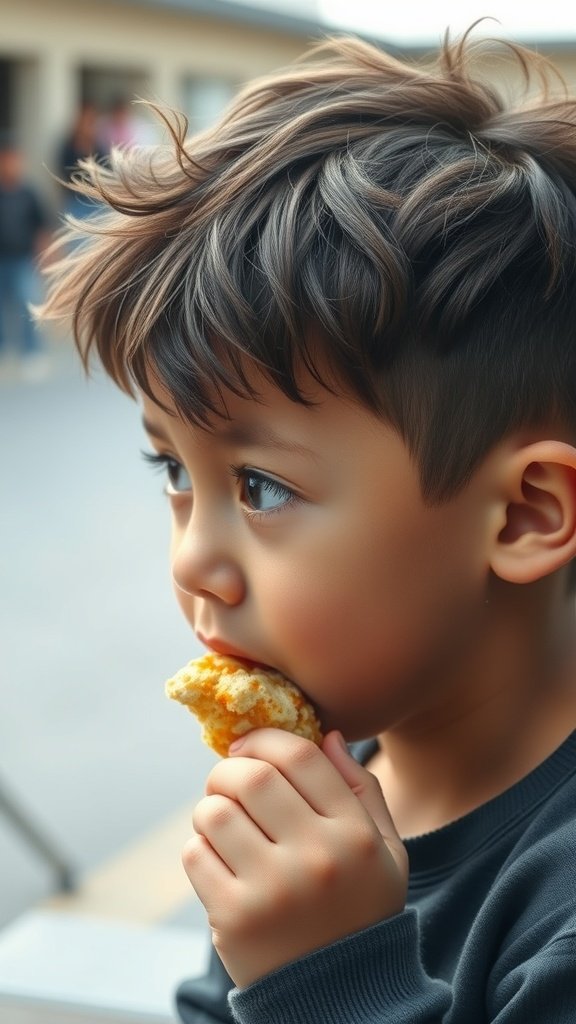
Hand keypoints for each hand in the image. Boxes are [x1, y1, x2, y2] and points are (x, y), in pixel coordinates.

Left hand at [183, 729, 407, 986]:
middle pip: (251, 777)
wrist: (341, 998)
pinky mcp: (233, 919)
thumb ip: (362, 791)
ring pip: (214, 812)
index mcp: (355, 835)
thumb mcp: (385, 852)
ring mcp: (272, 890)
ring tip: (222, 821)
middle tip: (226, 778)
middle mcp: (316, 858)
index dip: (265, 738)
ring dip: (209, 807)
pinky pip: (195, 854)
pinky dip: (199, 848)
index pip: (301, 757)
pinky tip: (218, 860)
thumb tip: (329, 736)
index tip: (248, 745)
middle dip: (227, 768)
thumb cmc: (361, 912)